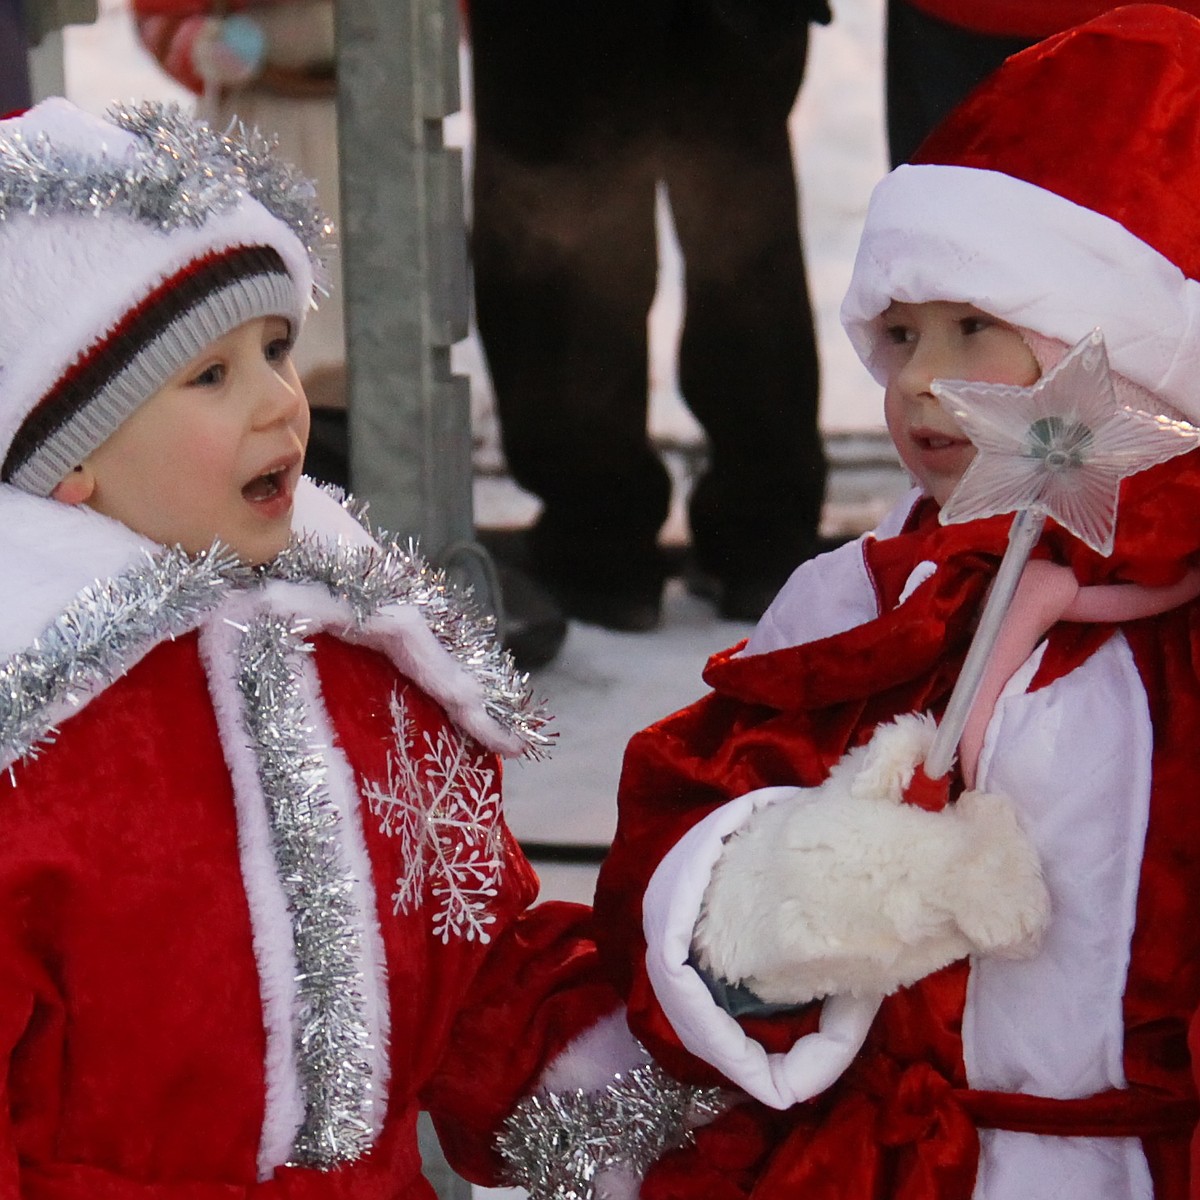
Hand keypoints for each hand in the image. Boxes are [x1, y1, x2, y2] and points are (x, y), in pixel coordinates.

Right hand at [691, 714, 1049, 1005]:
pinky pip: (953, 948)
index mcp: (896, 856)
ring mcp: (909, 959)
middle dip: (1002, 867)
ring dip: (980, 895)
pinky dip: (953, 920)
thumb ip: (894, 755)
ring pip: (986, 930)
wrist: (739, 916)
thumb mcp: (838, 786)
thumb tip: (935, 736)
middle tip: (968, 838)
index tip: (976, 811)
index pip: (994, 862)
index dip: (1002, 833)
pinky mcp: (901, 984)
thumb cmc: (795, 842)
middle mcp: (912, 918)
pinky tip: (916, 897)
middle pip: (1008, 904)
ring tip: (937, 867)